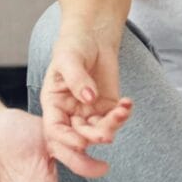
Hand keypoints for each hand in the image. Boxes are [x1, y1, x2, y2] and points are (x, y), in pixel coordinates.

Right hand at [37, 31, 131, 177]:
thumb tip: (89, 98)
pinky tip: (127, 103)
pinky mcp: (107, 108)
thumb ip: (76, 78)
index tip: (81, 143)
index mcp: (54, 105)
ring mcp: (89, 113)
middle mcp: (70, 114)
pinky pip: (115, 119)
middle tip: (106, 135)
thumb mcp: (69, 58)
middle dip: (92, 138)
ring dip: (112, 126)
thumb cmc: (73, 47)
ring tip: (122, 111)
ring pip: (99, 130)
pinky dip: (123, 114)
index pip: (55, 129)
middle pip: (78, 136)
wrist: (93, 38)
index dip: (66, 139)